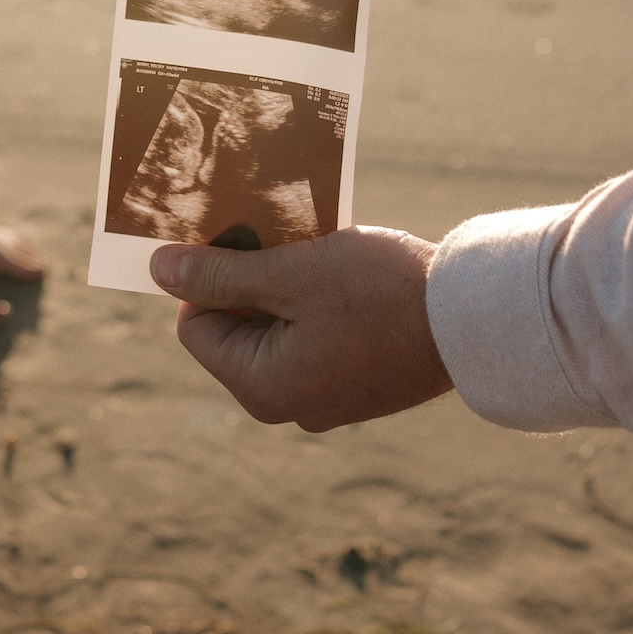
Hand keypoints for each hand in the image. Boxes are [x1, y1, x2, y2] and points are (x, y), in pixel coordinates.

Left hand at [149, 227, 451, 431]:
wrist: (475, 320)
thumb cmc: (377, 293)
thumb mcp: (290, 273)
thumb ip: (221, 275)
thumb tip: (158, 271)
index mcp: (263, 388)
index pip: (196, 327)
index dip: (207, 275)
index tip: (233, 233)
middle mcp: (290, 404)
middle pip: (237, 327)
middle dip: (250, 275)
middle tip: (273, 229)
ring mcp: (327, 395)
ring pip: (279, 325)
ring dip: (285, 279)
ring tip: (311, 241)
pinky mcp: (359, 380)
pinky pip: (315, 333)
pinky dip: (317, 296)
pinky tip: (340, 261)